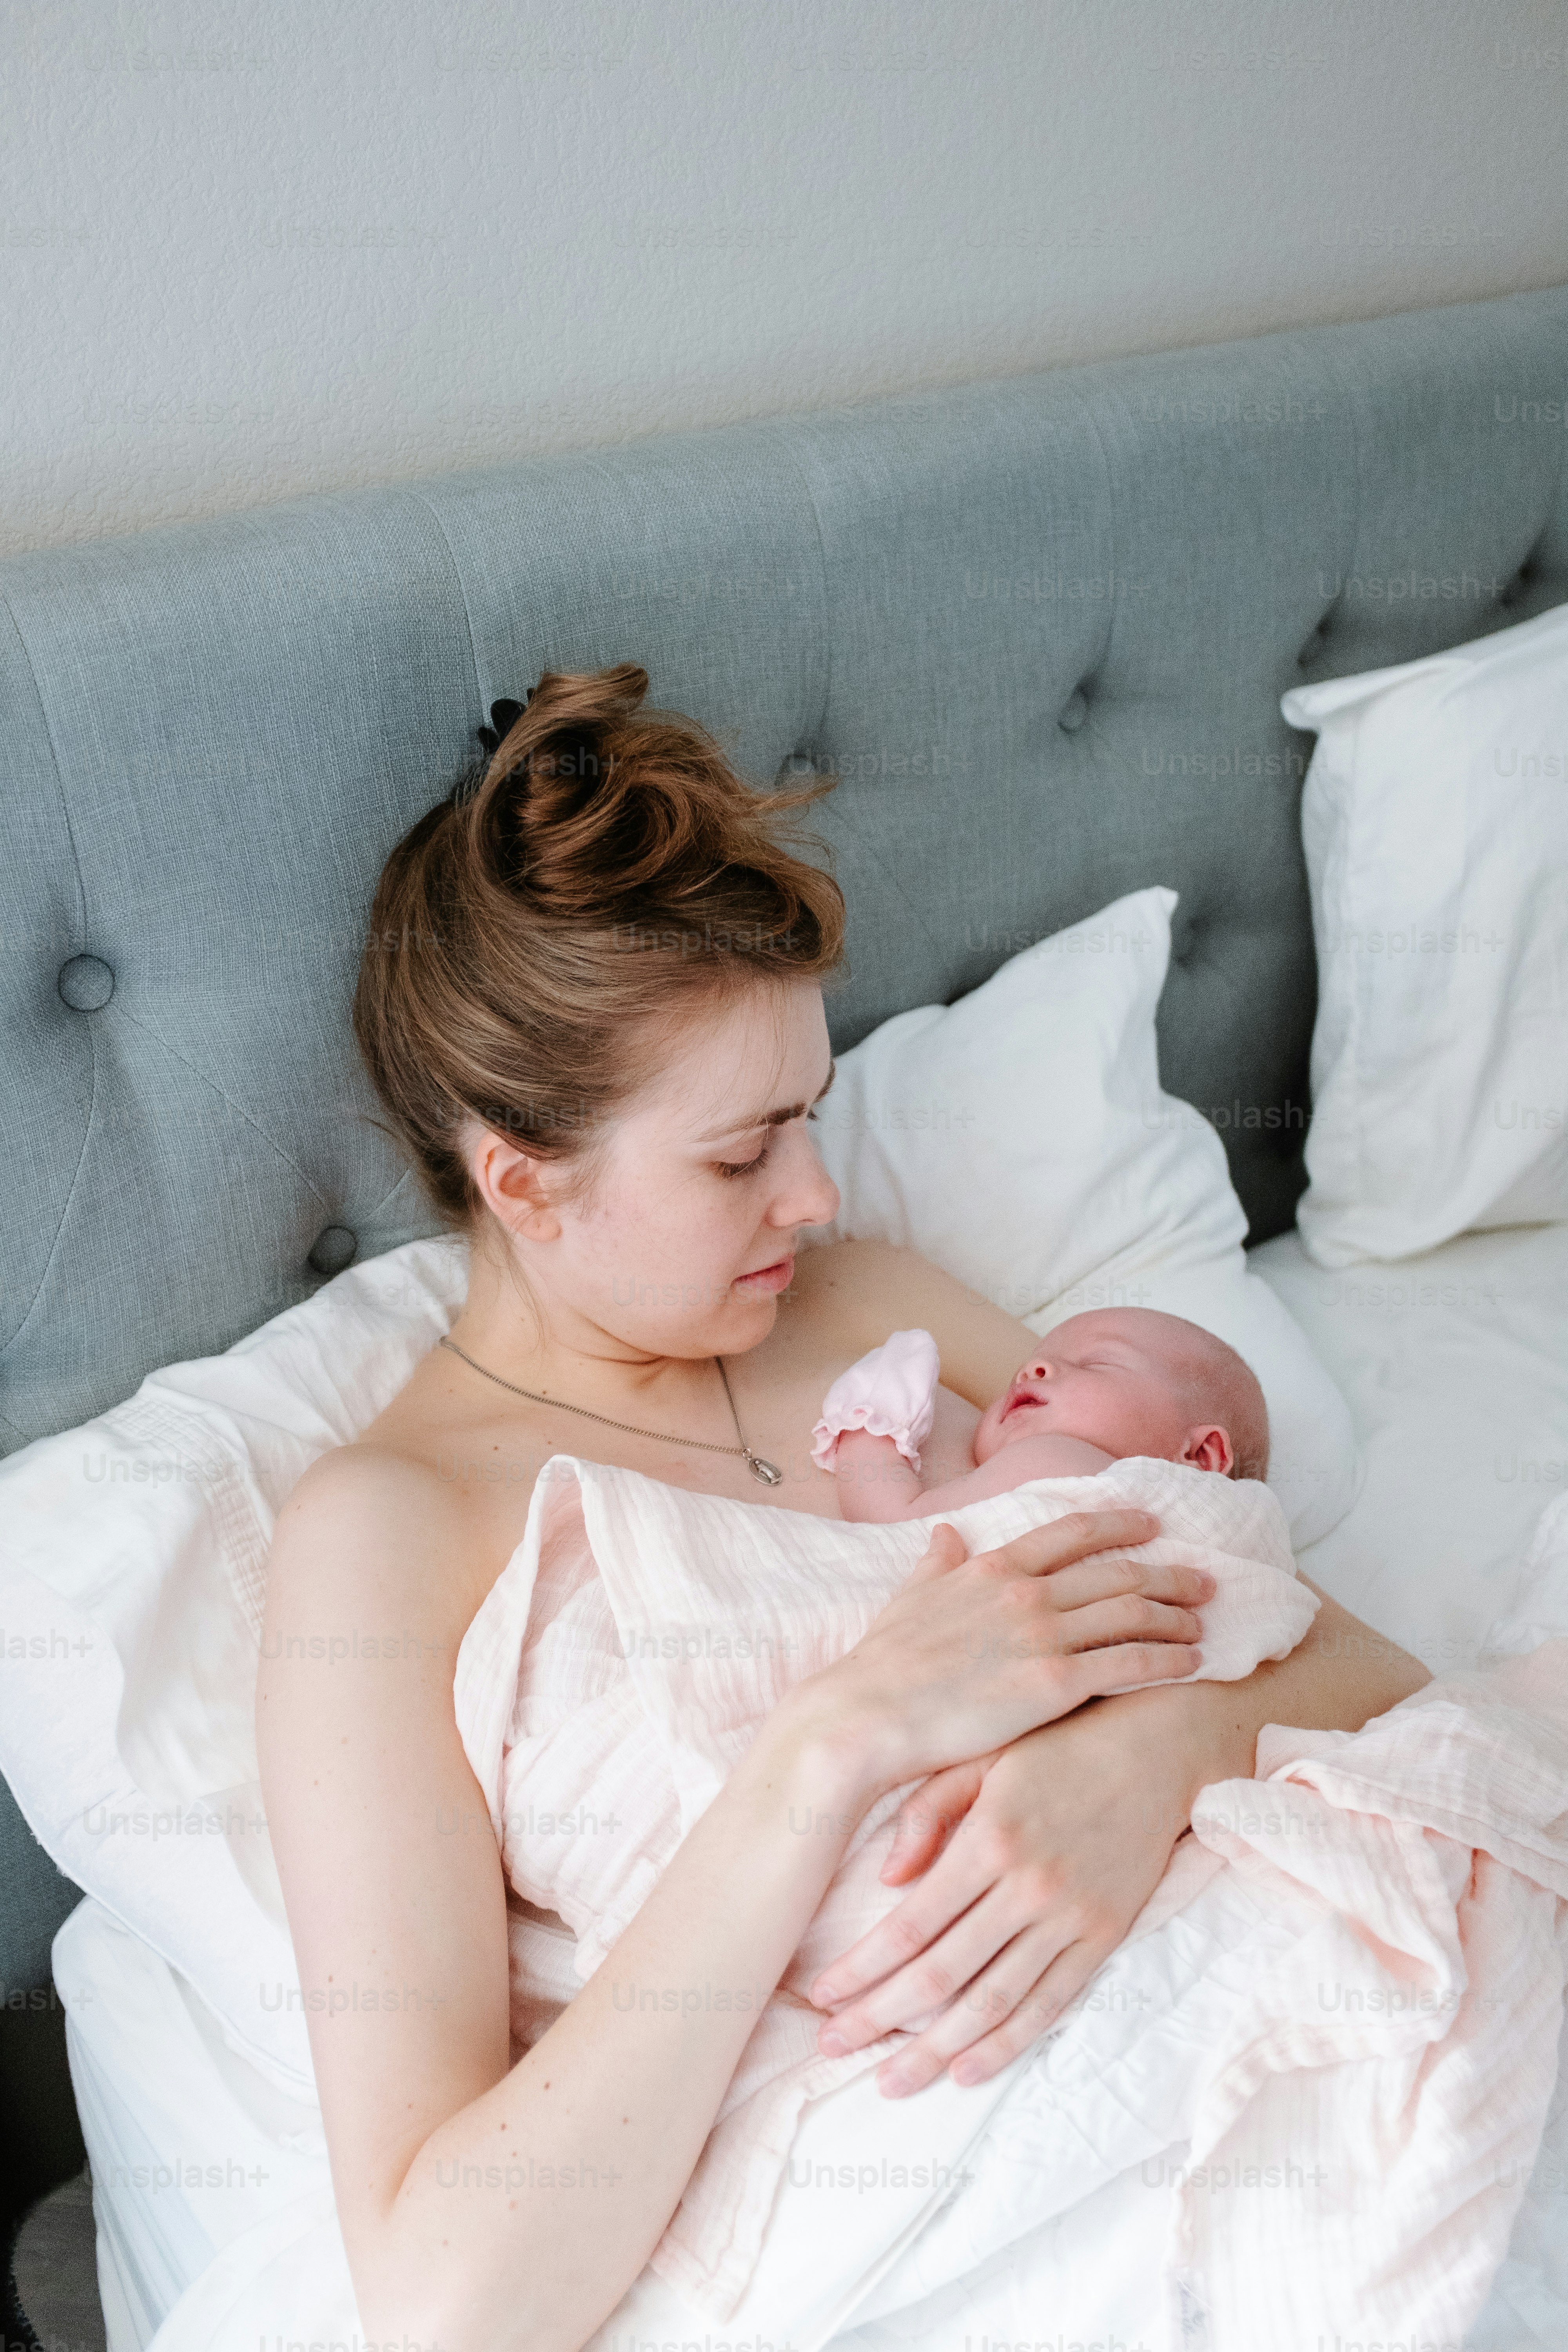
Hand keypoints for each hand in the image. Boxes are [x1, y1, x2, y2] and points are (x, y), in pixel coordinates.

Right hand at [788, 1510, 1210, 1806]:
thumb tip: (946, 1532)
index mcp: (992, 1568)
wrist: (866, 1715)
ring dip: (1175, 1615)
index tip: (1151, 1524)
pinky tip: (1191, 1662)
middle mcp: (1025, 1592)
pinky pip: (1128, 1664)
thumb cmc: (880, 1665)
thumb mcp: (908, 1598)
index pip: (1071, 1534)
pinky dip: (1167, 1659)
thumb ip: (936, 1564)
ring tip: (1203, 1622)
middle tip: (1203, 1578)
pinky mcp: (1054, 1684)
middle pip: (1115, 1572)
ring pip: (1131, 1613)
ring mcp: (1042, 1635)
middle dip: (1166, 1572)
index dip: (1117, 1524)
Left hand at [809, 1699, 1195, 2095]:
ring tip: (890, 2081)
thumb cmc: (1057, 1747)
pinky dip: (1008, 2043)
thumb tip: (885, 1879)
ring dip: (936, 2049)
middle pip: (942, 1973)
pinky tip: (967, 2071)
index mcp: (989, 1839)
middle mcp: (1028, 1886)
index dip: (862, 1967)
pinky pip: (1050, 2004)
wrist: (1160, 1749)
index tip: (821, 1995)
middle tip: (833, 2046)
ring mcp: (1070, 1917)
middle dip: (880, 2017)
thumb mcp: (983, 1757)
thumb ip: (927, 1812)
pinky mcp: (1103, 1936)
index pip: (911, 1925)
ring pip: (993, 2002)